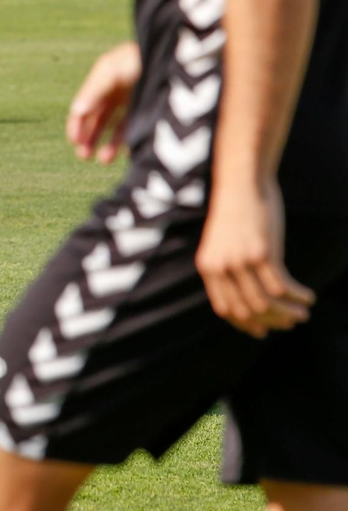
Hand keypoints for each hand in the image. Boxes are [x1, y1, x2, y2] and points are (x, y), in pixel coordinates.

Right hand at [65, 42, 140, 163]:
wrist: (172, 56)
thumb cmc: (137, 58)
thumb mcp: (111, 71)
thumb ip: (93, 90)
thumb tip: (76, 111)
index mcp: (102, 83)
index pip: (84, 108)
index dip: (76, 125)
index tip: (74, 141)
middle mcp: (116, 94)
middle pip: (97, 121)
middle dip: (88, 138)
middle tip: (84, 156)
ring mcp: (134, 103)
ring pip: (116, 129)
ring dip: (107, 144)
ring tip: (104, 159)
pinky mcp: (151, 111)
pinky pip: (137, 130)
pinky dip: (130, 141)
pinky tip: (128, 152)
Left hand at [197, 178, 313, 337]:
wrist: (241, 183)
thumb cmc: (235, 213)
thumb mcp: (222, 243)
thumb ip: (227, 268)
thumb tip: (245, 296)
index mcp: (207, 267)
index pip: (225, 309)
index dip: (246, 325)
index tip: (263, 332)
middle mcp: (220, 268)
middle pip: (248, 310)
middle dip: (272, 322)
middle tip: (292, 323)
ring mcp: (239, 261)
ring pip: (267, 303)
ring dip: (289, 313)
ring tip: (303, 313)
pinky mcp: (262, 253)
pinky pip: (282, 287)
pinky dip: (298, 296)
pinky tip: (308, 296)